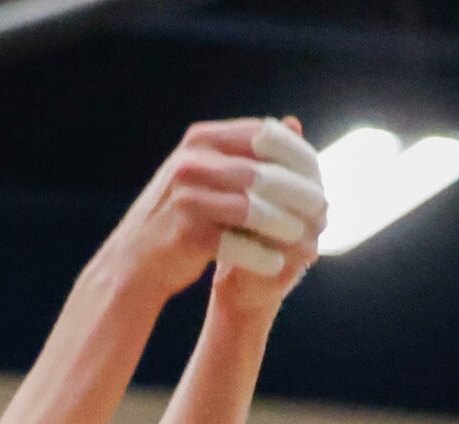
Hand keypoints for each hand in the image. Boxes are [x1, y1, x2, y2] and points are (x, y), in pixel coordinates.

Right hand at [101, 117, 329, 308]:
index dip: (299, 155)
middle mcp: (191, 163)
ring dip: (286, 226)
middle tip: (324, 208)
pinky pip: (237, 244)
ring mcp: (187, 198)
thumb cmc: (181, 213)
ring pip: (253, 209)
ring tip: (308, 237)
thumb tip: (294, 123)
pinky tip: (279, 264)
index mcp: (200, 139)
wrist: (134, 259)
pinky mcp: (187, 235)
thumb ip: (247, 149)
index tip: (321, 174)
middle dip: (299, 193)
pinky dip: (261, 256)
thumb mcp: (208, 170)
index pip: (264, 137)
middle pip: (263, 174)